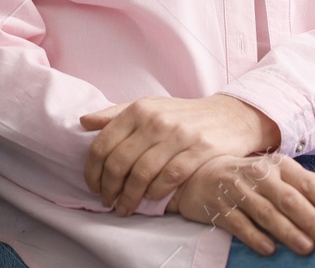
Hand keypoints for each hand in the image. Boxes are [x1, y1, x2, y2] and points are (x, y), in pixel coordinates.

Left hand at [79, 95, 279, 214]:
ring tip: (124, 208)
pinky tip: (150, 199)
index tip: (92, 185)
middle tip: (107, 201)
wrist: (231, 115)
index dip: (92, 170)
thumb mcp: (149, 107)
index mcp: (139, 109)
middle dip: (109, 188)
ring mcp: (179, 135)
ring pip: (142, 173)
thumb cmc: (183, 115)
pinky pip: (170, 177)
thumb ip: (115, 114)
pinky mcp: (200, 150)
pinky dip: (156, 192)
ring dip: (129, 197)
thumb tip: (84, 122)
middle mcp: (156, 120)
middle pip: (119, 162)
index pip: (103, 143)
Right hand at [169, 153, 314, 256]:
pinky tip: (269, 249)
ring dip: (286, 230)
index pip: (305, 181)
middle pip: (287, 198)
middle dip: (310, 218)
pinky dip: (253, 236)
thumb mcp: (281, 174)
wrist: (198, 175)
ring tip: (306, 248)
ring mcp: (236, 190)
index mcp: (277, 165)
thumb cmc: (250, 177)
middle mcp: (257, 175)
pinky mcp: (217, 207)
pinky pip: (237, 223)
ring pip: (264, 212)